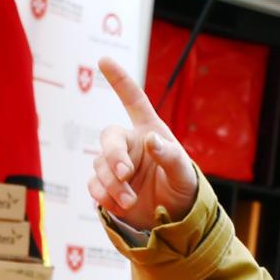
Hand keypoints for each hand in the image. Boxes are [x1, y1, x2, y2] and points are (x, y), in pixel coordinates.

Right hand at [89, 57, 199, 230]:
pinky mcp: (106, 187)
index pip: (133, 101)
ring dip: (112, 184)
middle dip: (114, 156)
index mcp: (149, 131)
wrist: (172, 219)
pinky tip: (120, 206)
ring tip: (130, 201)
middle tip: (125, 174)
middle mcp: (129, 145)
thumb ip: (169, 155)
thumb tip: (150, 140)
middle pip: (108, 138)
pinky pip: (94, 186)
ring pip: (99, 166)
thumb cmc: (182, 188)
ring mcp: (115, 166)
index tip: (104, 60)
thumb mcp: (184, 173)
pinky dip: (104, 196)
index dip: (119, 80)